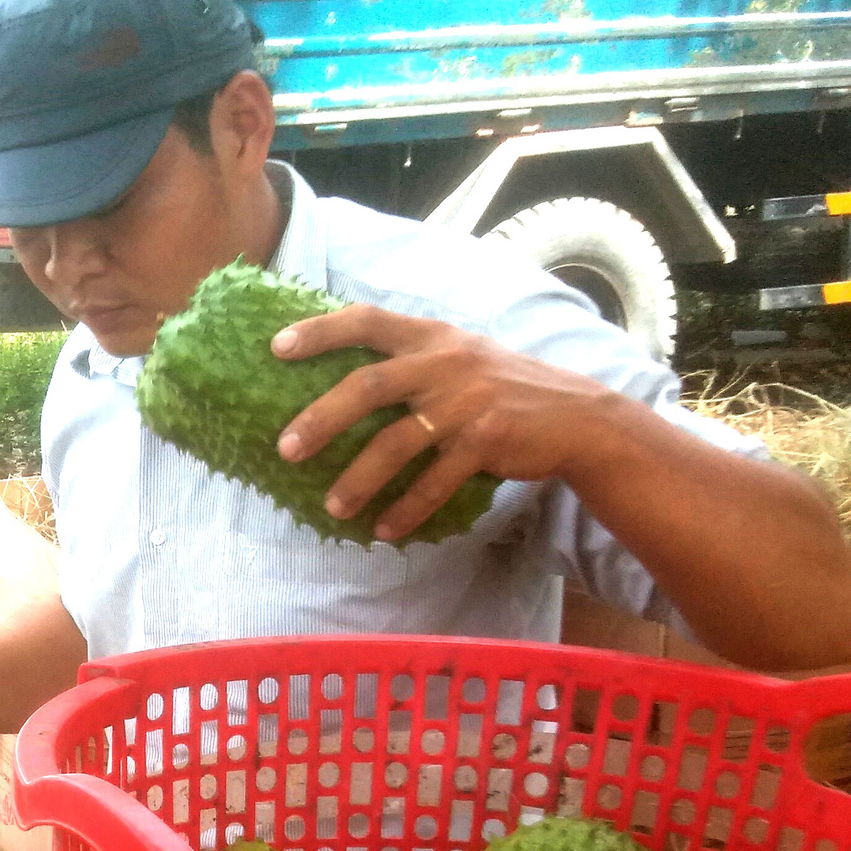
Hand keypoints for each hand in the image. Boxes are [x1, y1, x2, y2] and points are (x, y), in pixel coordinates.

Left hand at [271, 304, 637, 541]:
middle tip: (285, 449)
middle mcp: (445, 362)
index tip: (275, 347)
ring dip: (358, 479)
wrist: (574, 415)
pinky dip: (406, 509)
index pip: (367, 321)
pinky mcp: (485, 441)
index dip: (320, 331)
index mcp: (432, 335)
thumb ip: (412, 358)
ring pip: (395, 443)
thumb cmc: (501, 387)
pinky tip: (384, 529)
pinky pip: (433, 482)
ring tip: (332, 506)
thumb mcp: (460, 354)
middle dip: (321, 419)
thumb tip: (343, 381)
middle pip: (368, 386)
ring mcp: (466, 402)